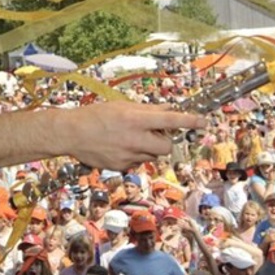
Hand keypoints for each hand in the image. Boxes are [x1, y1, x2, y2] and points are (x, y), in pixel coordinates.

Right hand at [65, 103, 205, 169]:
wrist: (71, 134)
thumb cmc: (96, 115)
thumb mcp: (123, 106)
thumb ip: (148, 110)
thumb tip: (170, 109)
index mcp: (135, 120)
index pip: (170, 120)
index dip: (189, 121)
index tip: (203, 121)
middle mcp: (134, 139)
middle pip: (167, 146)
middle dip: (165, 140)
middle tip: (155, 133)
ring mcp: (128, 156)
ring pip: (153, 156)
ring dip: (149, 148)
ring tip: (130, 138)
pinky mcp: (121, 167)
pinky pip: (138, 163)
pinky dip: (135, 156)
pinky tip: (120, 147)